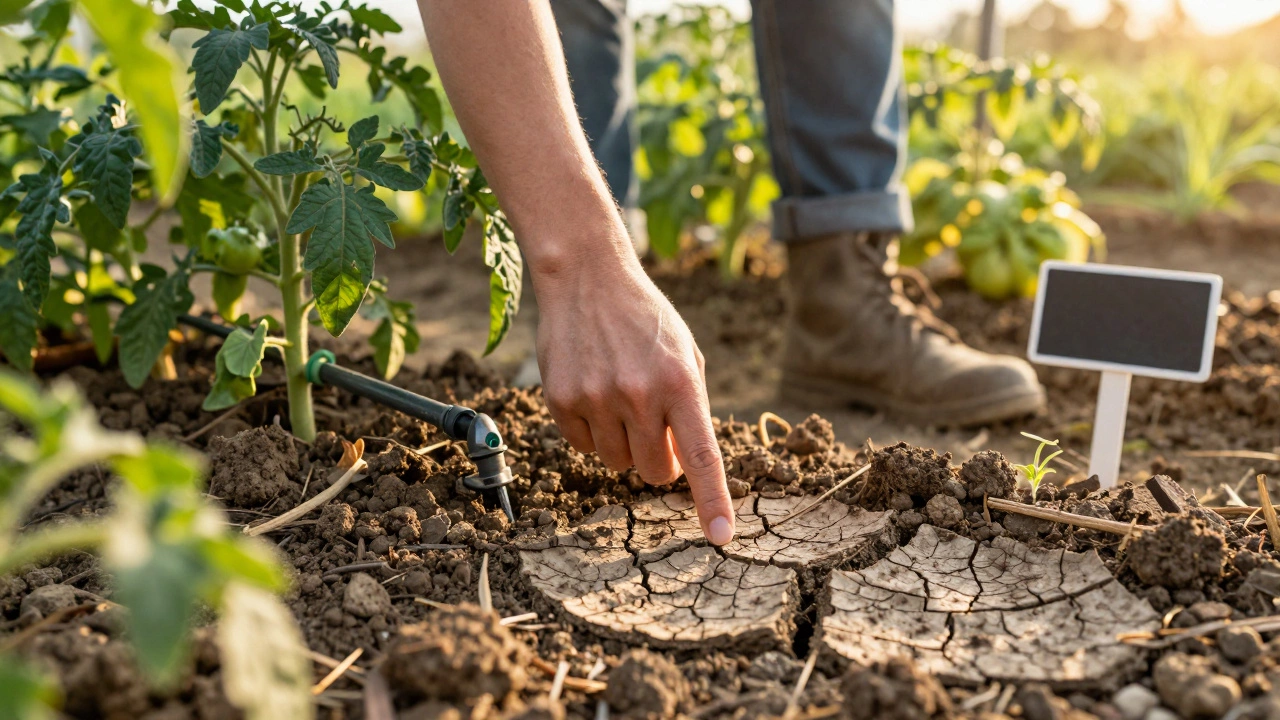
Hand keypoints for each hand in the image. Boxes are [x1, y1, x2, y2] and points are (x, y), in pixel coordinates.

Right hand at [532, 247, 734, 545]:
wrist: (587, 278)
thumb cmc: (645, 320)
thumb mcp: (685, 355)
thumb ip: (690, 410)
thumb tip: (684, 466)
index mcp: (681, 382)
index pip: (702, 455)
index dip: (712, 500)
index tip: (721, 537)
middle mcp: (640, 394)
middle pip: (655, 472)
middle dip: (659, 462)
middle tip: (654, 427)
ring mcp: (598, 398)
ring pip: (617, 464)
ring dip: (623, 445)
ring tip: (620, 398)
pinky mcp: (562, 400)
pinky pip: (583, 447)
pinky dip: (592, 432)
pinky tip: (593, 391)